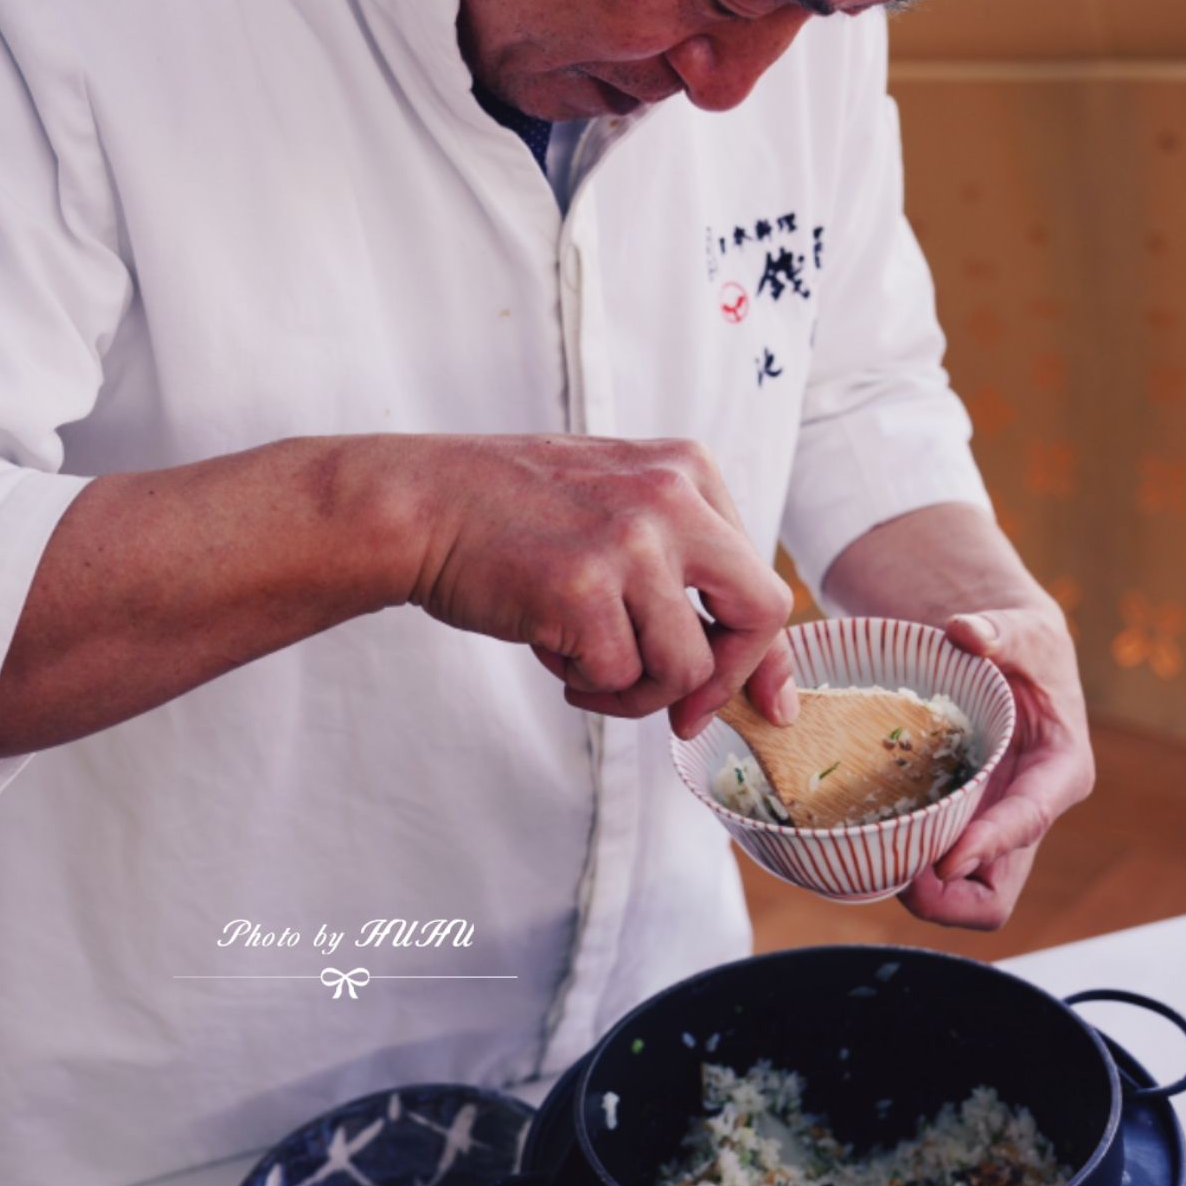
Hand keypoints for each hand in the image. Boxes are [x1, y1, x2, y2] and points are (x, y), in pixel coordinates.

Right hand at [402, 434, 795, 734]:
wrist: (418, 504)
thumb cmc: (512, 518)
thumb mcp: (618, 508)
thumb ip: (684, 566)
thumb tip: (753, 676)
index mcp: (688, 470)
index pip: (760, 578)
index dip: (764, 655)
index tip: (767, 704)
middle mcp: (672, 498)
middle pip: (759, 613)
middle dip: (728, 679)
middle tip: (684, 715)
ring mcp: (631, 542)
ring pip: (685, 665)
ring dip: (634, 690)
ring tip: (582, 664)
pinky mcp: (584, 589)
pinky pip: (618, 678)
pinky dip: (584, 682)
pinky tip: (546, 644)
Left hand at [897, 603, 1094, 930]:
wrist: (1006, 661)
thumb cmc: (1023, 647)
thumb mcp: (1023, 630)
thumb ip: (1000, 630)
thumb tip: (965, 631)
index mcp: (1059, 773)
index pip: (1028, 822)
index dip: (989, 845)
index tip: (945, 858)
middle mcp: (1028, 815)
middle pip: (993, 897)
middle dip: (944, 899)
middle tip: (892, 869)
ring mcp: (990, 830)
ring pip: (958, 898)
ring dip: (916, 892)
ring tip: (867, 856)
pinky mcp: (959, 829)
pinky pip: (932, 873)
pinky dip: (900, 867)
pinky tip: (862, 839)